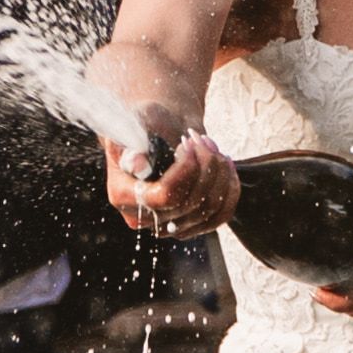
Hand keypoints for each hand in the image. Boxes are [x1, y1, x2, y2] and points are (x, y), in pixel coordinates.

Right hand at [106, 115, 236, 237]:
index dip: (185, 170)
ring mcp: (166, 228)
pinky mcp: (189, 227)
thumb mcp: (137, 124)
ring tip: (214, 148)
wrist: (159, 135)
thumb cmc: (147, 126)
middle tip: (203, 139)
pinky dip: (229, 190)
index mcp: (122, 195)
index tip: (189, 143)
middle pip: (190, 204)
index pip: (164, 196)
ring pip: (209, 209)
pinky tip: (226, 166)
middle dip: (206, 166)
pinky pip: (220, 216)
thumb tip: (137, 163)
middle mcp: (141, 219)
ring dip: (220, 174)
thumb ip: (135, 140)